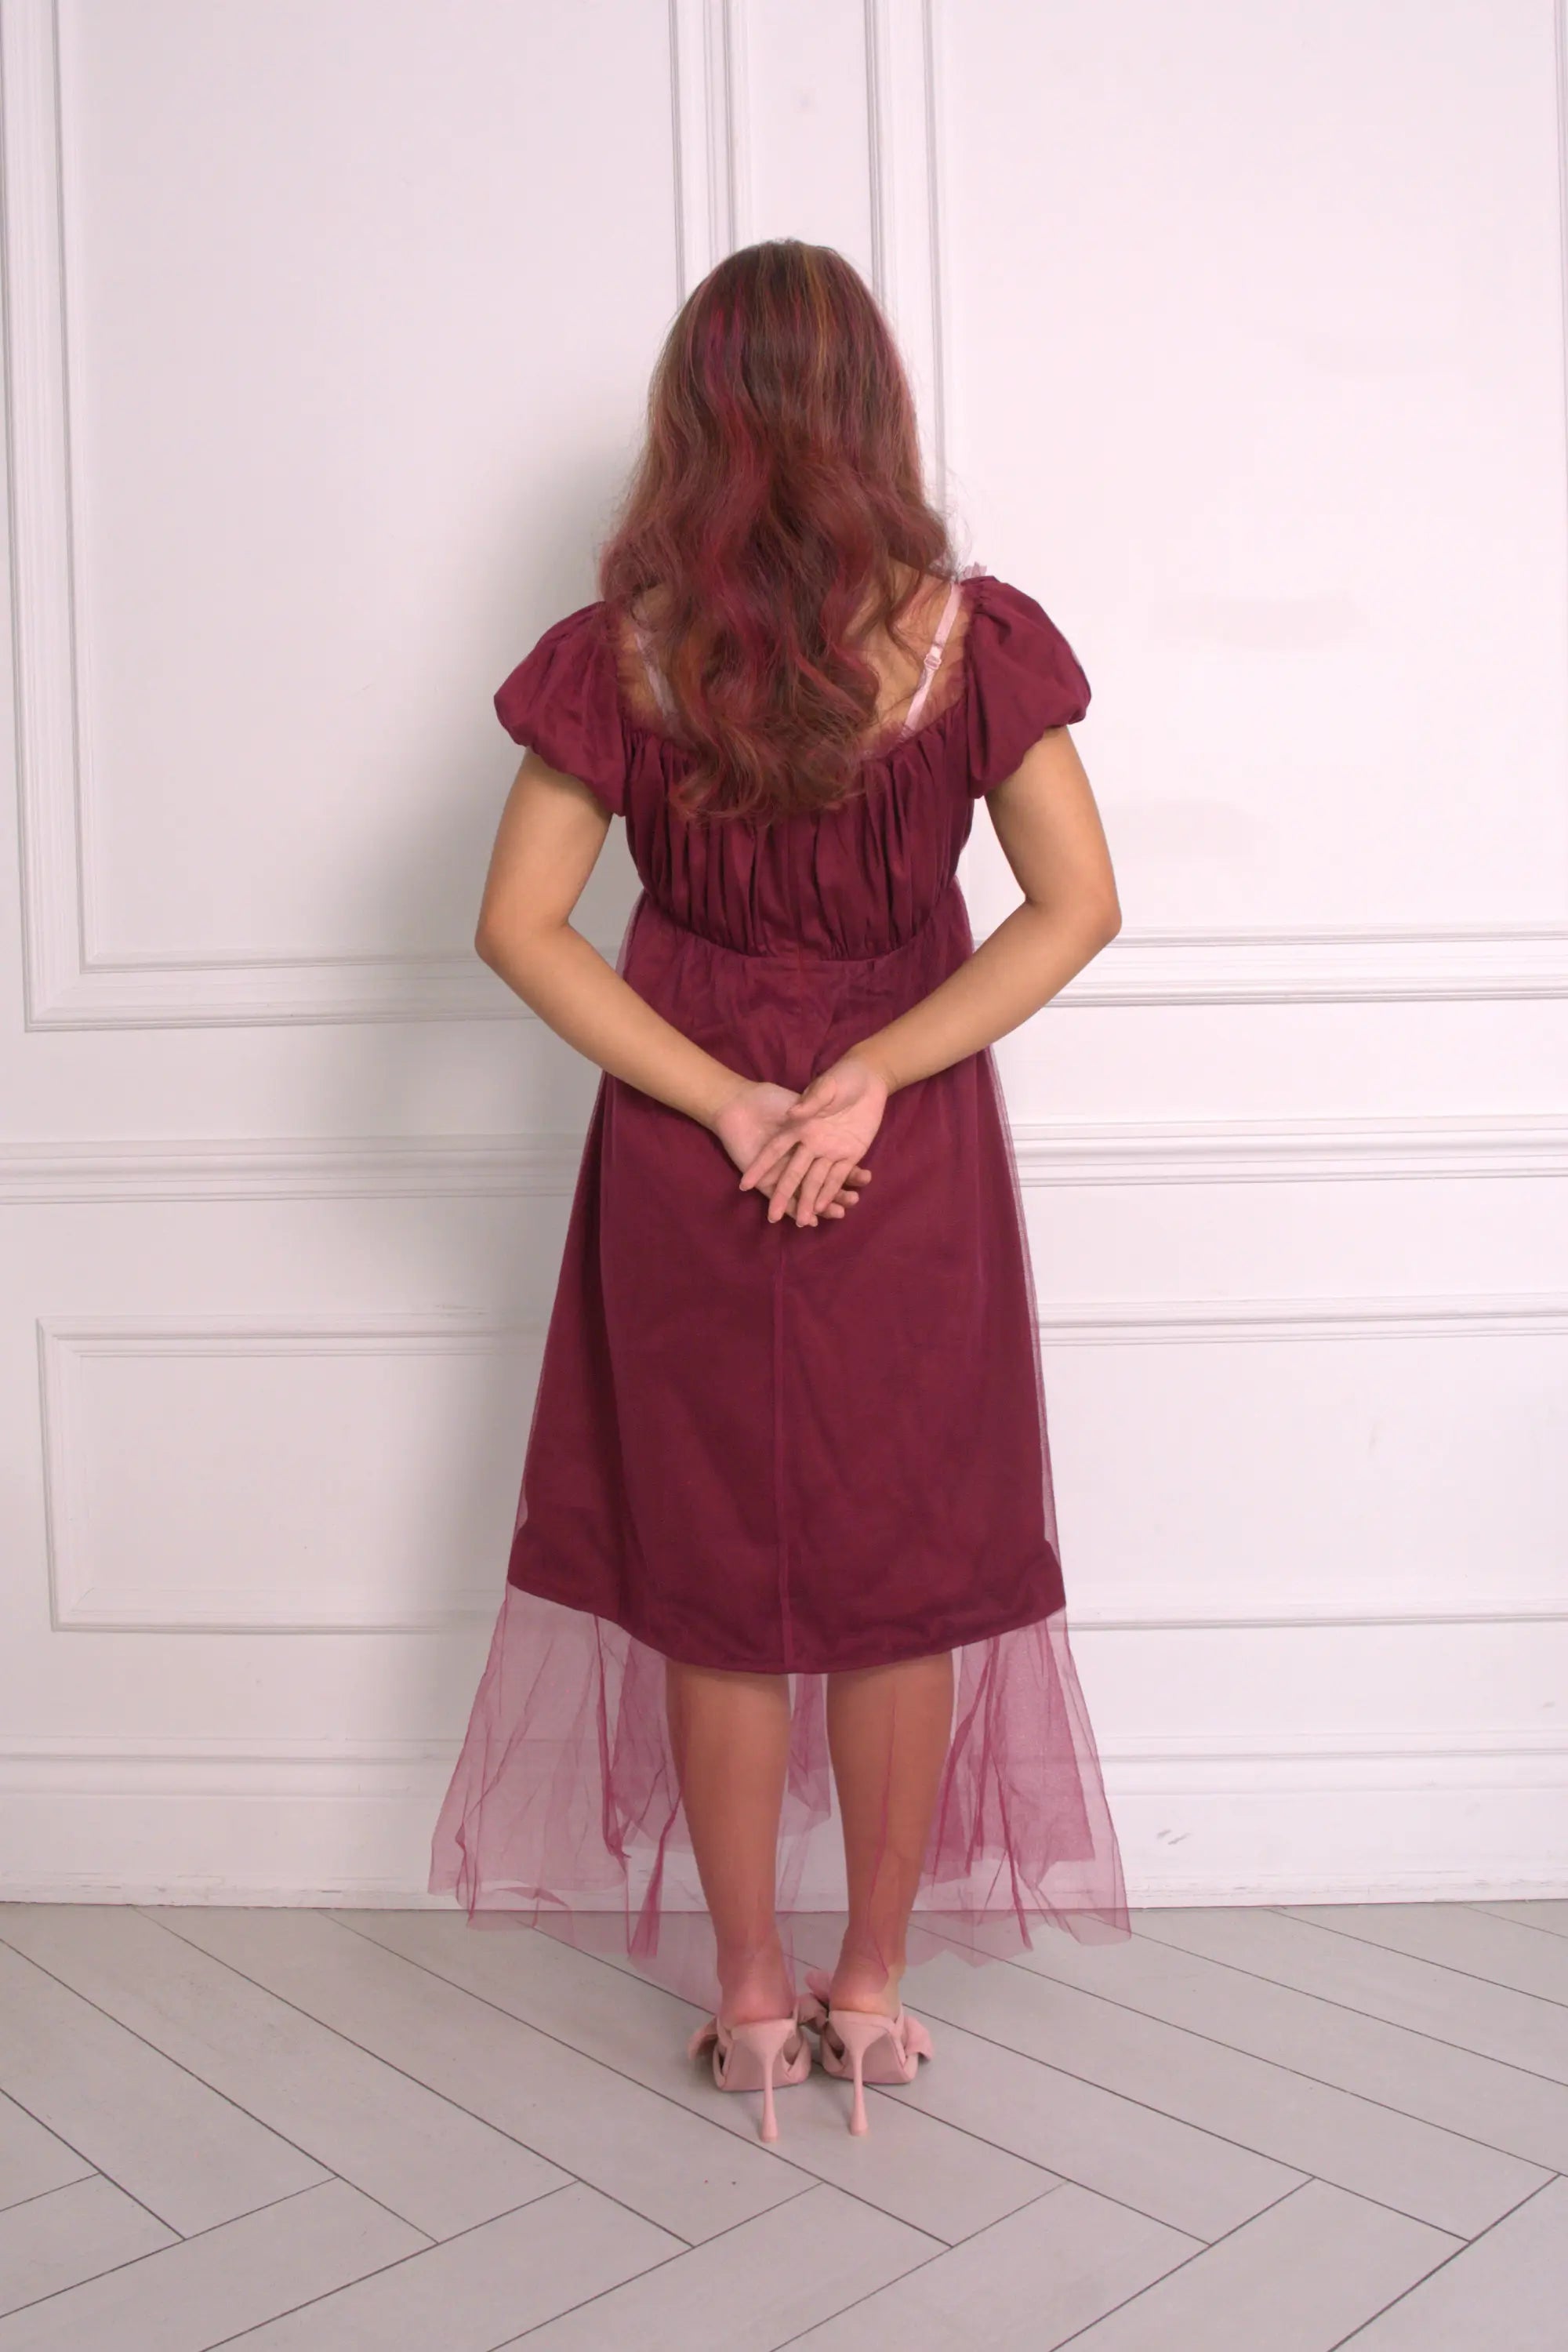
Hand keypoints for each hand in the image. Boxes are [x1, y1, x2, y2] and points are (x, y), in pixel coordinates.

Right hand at [736, 1053, 888, 1225]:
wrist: (866, 1076)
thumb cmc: (842, 1078)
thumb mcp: (825, 1086)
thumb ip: (810, 1101)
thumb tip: (793, 1115)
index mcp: (799, 1127)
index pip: (773, 1152)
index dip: (759, 1168)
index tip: (745, 1185)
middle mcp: (810, 1143)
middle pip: (792, 1174)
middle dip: (782, 1196)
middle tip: (772, 1217)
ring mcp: (829, 1150)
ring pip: (814, 1181)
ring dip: (808, 1201)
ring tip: (802, 1223)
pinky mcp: (849, 1153)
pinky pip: (837, 1176)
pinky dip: (830, 1193)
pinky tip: (825, 1210)